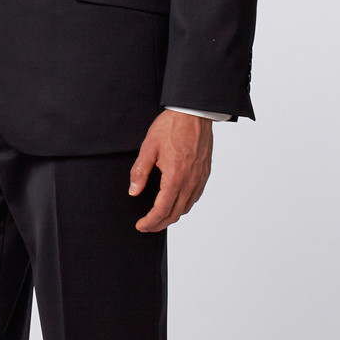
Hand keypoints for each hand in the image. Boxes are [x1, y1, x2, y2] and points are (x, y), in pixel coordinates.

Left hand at [130, 110, 213, 231]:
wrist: (194, 113)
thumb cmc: (172, 126)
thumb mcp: (149, 147)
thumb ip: (140, 171)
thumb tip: (134, 192)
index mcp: (175, 176)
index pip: (162, 209)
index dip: (150, 222)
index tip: (141, 226)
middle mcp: (190, 181)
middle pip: (175, 214)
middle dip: (159, 224)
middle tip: (146, 226)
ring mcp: (199, 178)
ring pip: (186, 208)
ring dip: (171, 216)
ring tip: (158, 217)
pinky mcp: (204, 174)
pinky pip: (194, 197)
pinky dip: (183, 206)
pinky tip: (175, 203)